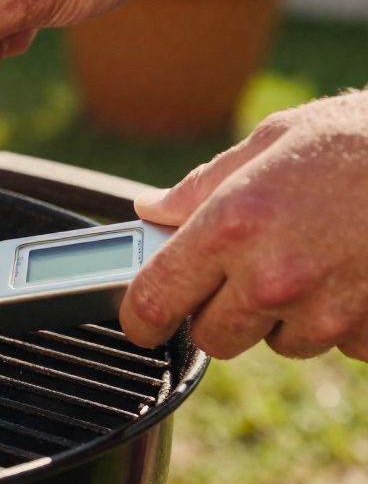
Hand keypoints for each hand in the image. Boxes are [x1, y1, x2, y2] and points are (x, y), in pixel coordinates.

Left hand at [121, 91, 367, 360]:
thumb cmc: (360, 140)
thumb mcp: (270, 141)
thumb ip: (200, 187)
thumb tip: (152, 210)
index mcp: (231, 227)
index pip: (154, 301)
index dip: (139, 318)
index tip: (140, 321)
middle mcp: (272, 278)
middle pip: (211, 337)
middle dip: (218, 312)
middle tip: (245, 270)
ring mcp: (325, 313)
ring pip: (276, 342)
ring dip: (284, 315)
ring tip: (315, 257)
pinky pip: (335, 342)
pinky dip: (339, 318)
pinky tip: (354, 271)